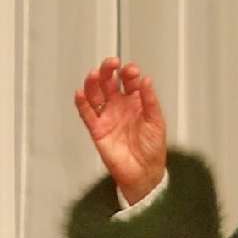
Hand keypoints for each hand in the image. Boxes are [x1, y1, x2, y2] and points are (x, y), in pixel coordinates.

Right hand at [74, 57, 168, 203]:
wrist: (144, 173)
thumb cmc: (152, 149)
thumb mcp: (156, 121)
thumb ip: (150, 101)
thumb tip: (146, 80)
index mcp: (135, 101)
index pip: (128, 80)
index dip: (128, 73)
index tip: (131, 70)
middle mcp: (119, 106)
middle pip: (108, 82)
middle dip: (108, 70)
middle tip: (111, 63)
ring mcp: (107, 116)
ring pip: (95, 94)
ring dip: (93, 83)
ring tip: (95, 75)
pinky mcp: (97, 130)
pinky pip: (87, 114)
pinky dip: (82, 103)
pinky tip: (81, 93)